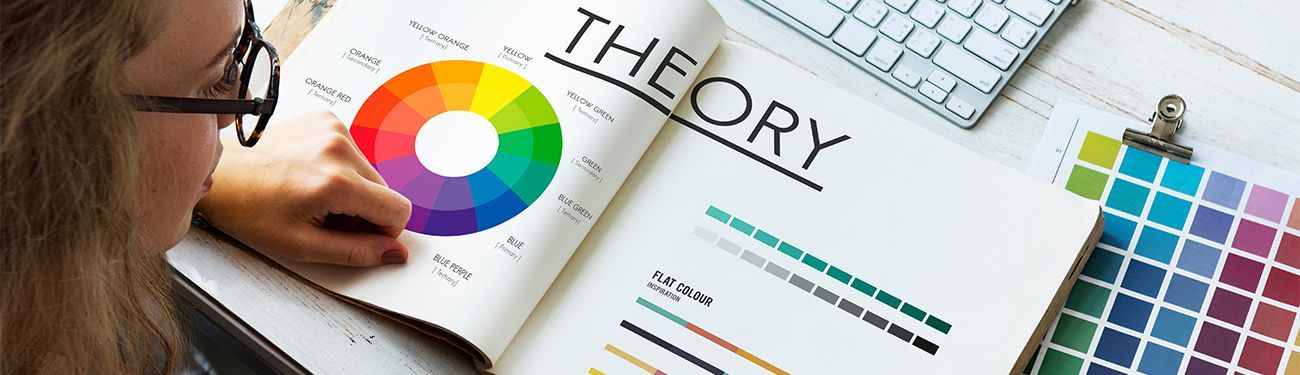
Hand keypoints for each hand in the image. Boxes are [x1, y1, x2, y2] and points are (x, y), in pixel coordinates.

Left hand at [198, 110, 412, 266]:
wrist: (220, 174)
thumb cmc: (249, 209)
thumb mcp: (302, 245)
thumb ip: (356, 252)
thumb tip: (395, 253)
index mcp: (335, 182)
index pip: (398, 210)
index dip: (383, 231)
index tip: (355, 234)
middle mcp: (339, 148)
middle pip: (385, 191)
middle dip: (363, 210)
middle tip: (325, 216)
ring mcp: (334, 128)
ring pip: (370, 173)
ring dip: (352, 188)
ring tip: (314, 194)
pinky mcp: (327, 118)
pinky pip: (354, 153)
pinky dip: (340, 168)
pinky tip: (311, 174)